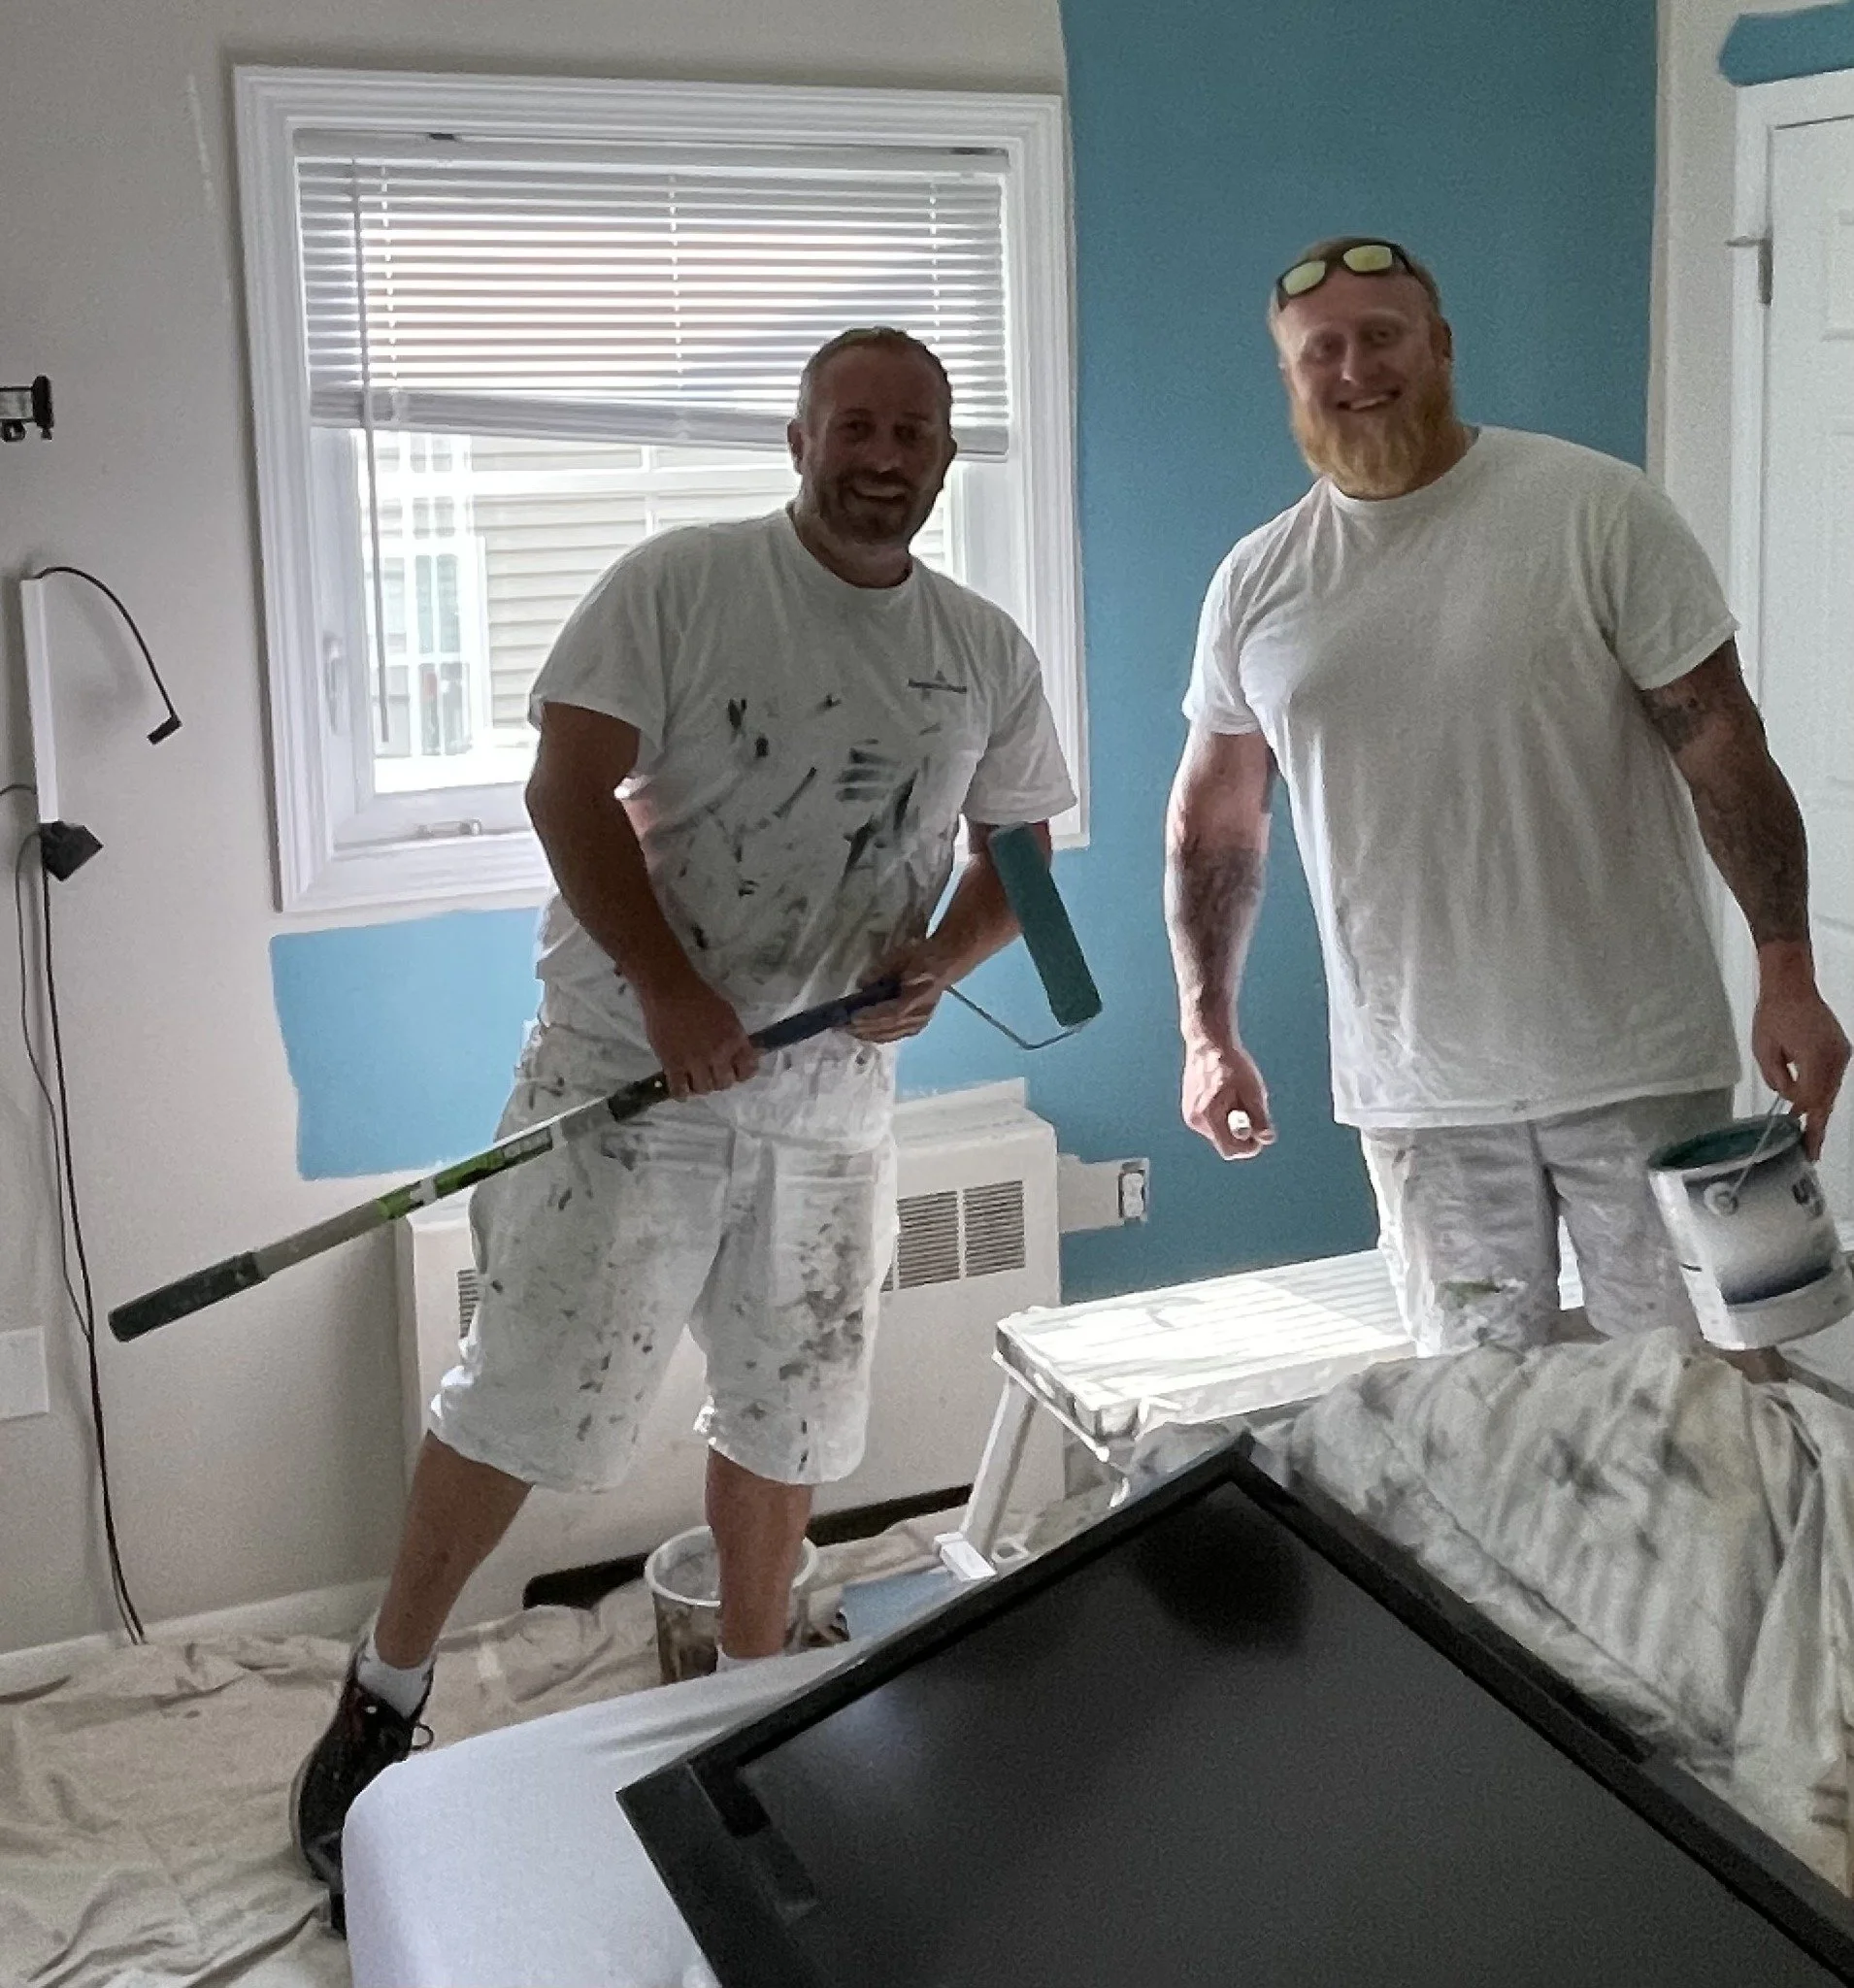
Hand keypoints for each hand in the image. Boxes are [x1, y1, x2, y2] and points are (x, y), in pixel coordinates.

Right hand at [636, 971, 759, 1098]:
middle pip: (724, 1083)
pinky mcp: (673, 1064)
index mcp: (735, 1039)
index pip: (747, 1070)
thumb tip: (743, 1054)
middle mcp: (718, 1054)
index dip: (741, 1074)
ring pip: (704, 1089)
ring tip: (694, 1079)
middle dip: (719, 1081)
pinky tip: (681, 1089)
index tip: (734, 1073)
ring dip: (700, 1086)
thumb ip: (736, 1037)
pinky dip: (681, 1094)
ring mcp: (695, 1061)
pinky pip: (679, 1090)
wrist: (670, 991)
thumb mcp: (727, 1014)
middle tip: (711, 1074)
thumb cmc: (699, 997)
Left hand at [848, 937, 951, 1044]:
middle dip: (864, 1029)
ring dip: (870, 1035)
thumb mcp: (899, 956)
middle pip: (890, 1028)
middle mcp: (920, 1015)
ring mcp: (920, 1023)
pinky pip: (896, 1035)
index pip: (893, 1013)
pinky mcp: (918, 1025)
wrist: (943, 963)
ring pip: (891, 1035)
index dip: (872, 1018)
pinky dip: (880, 1036)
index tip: (852, 1018)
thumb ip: (880, 971)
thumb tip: (861, 985)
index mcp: (918, 997)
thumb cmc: (920, 957)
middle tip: (843, 1027)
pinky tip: (867, 1034)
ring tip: (851, 1032)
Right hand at [1181, 1035, 1274, 1159]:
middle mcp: (1194, 1120)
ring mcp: (1190, 1115)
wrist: (1208, 1042)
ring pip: (1219, 1133)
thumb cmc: (1231, 1064)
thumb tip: (1267, 1139)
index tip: (1260, 1133)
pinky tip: (1227, 1094)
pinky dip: (1223, 1116)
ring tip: (1237, 1097)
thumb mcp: (1253, 1090)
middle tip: (1251, 1109)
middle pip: (1224, 1143)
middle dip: (1241, 1133)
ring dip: (1232, 1123)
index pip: (1230, 1150)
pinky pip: (1212, 1123)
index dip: (1249, 1146)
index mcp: (1208, 1116)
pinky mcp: (1190, 1109)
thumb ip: (1260, 1118)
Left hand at [1752, 969, 1850, 1160]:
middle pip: (1826, 1099)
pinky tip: (1812, 1106)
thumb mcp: (1764, 1050)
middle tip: (1812, 1150)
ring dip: (1819, 1109)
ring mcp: (1841, 1053)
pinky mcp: (1840, 1049)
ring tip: (1811, 1134)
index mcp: (1815, 1057)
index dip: (1804, 1120)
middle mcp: (1834, 1057)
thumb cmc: (1774, 1014)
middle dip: (1818, 1125)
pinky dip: (1822, 1092)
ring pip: (1831, 1090)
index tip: (1801, 1140)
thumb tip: (1787, 1097)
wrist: (1792, 986)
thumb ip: (1776, 1078)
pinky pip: (1832, 1078)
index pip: (1811, 1098)